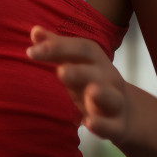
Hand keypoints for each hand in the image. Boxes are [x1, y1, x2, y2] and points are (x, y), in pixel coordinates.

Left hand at [26, 26, 130, 143]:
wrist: (125, 113)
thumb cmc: (91, 82)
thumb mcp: (76, 64)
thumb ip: (56, 48)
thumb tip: (35, 31)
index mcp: (95, 61)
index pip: (80, 49)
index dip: (57, 47)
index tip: (31, 51)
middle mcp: (107, 78)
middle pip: (96, 71)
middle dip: (79, 70)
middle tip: (60, 71)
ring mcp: (115, 102)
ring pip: (111, 97)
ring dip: (101, 94)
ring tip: (91, 91)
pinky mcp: (117, 125)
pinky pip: (112, 126)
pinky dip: (101, 125)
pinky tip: (88, 123)